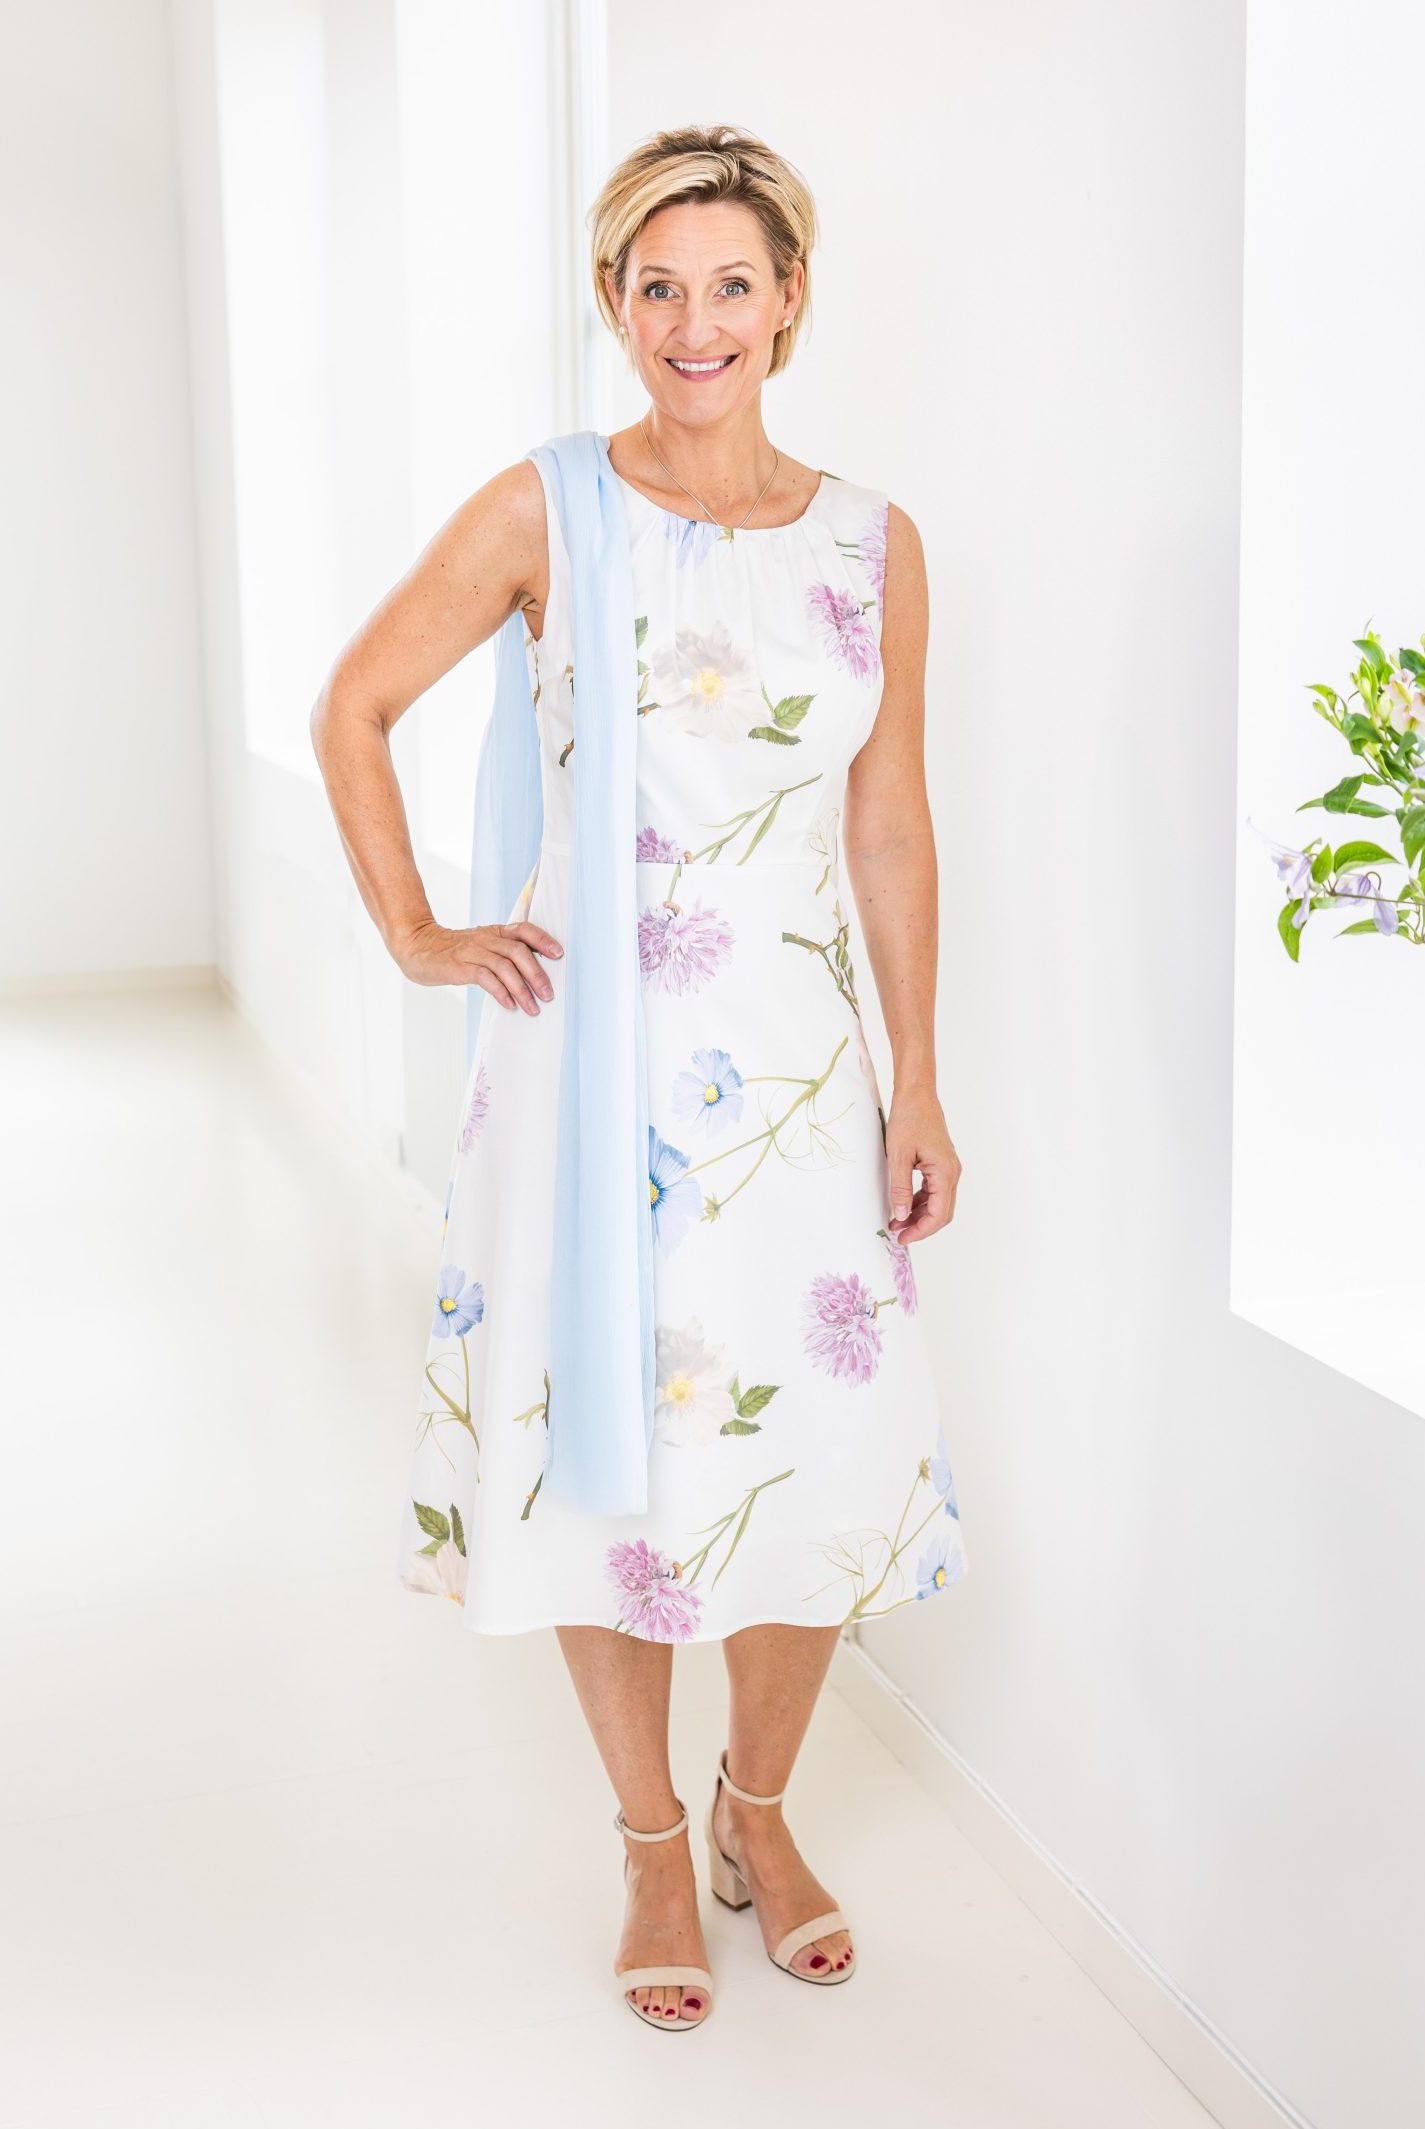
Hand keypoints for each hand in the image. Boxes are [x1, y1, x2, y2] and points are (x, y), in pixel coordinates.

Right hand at [393, 919, 563, 1014]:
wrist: (418, 947)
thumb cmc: (454, 951)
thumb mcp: (481, 946)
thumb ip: (503, 956)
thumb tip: (533, 976)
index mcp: (495, 932)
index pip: (524, 930)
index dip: (543, 940)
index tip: (559, 955)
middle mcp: (486, 939)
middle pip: (518, 951)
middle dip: (537, 973)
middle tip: (548, 994)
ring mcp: (473, 951)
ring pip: (505, 966)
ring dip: (522, 988)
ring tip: (532, 1007)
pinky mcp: (459, 966)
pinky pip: (485, 977)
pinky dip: (500, 992)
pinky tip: (509, 1005)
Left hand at [885, 1085, 960, 1243]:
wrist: (917, 1094)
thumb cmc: (908, 1120)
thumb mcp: (898, 1156)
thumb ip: (901, 1189)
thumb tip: (901, 1216)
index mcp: (945, 1172)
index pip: (938, 1214)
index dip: (921, 1231)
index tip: (902, 1238)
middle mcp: (952, 1173)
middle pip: (942, 1213)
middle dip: (920, 1227)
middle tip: (897, 1234)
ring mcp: (948, 1168)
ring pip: (938, 1203)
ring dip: (919, 1215)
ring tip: (896, 1222)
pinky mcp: (940, 1164)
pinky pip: (934, 1191)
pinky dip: (920, 1202)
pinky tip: (903, 1206)